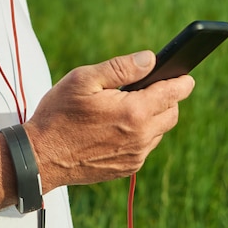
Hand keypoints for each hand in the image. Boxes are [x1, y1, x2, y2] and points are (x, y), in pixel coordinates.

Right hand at [24, 51, 195, 191]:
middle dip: (167, 99)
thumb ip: (121, 68)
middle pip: (171, 114)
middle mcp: (140, 138)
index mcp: (134, 112)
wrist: (41, 157)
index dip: (182, 81)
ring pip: (158, 132)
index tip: (186, 76)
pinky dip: (139, 135)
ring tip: (128, 108)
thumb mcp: (84, 80)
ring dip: (152, 118)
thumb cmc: (58, 115)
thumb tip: (151, 59)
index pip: (173, 93)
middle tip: (149, 89)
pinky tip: (117, 127)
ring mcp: (134, 156)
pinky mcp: (126, 169)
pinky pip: (144, 148)